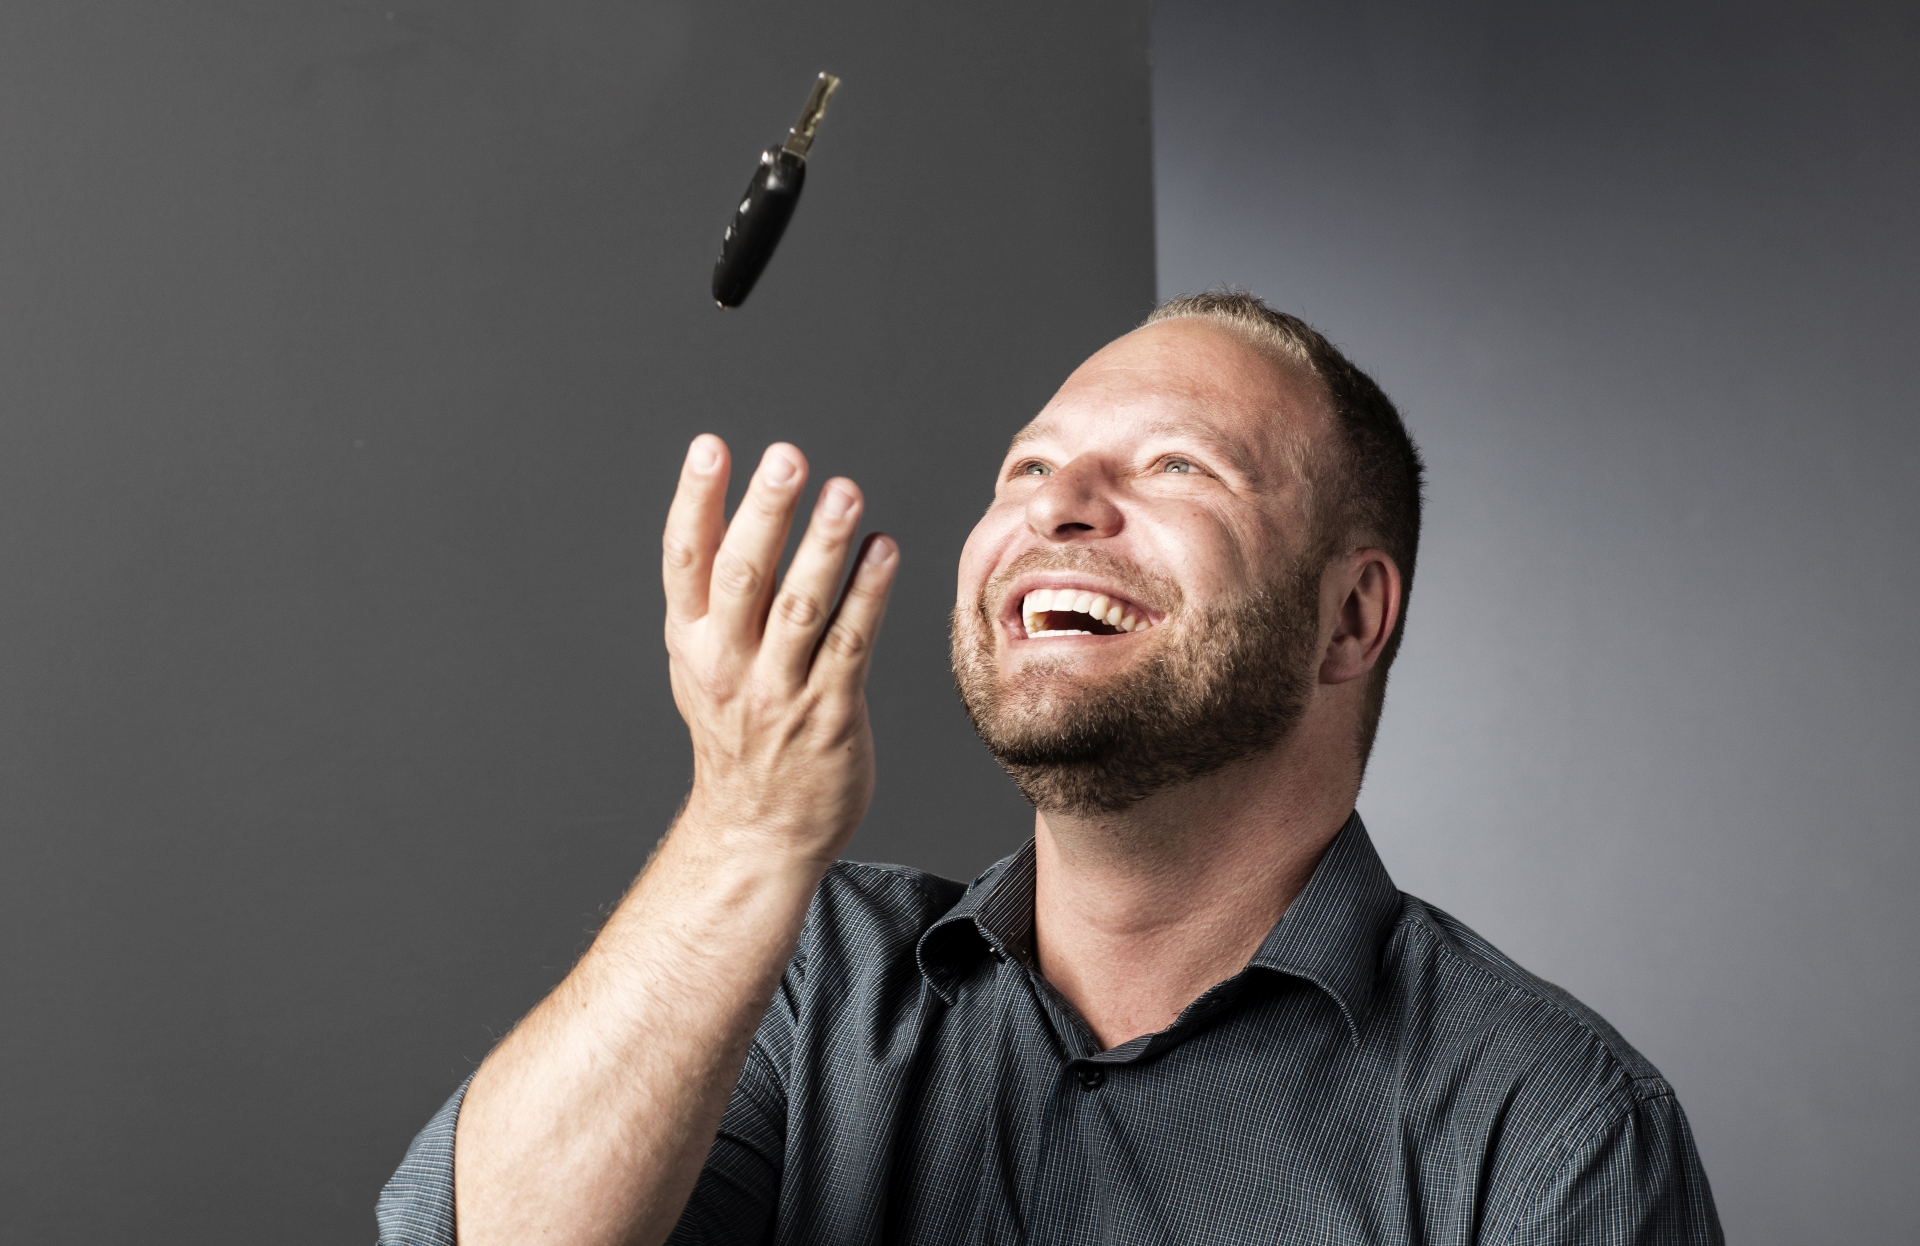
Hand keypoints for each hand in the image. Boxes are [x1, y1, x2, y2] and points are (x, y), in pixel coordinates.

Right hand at [662, 435, 897, 866]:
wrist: (758, 832)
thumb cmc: (739, 734)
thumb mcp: (704, 665)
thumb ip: (719, 597)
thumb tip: (742, 508)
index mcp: (690, 644)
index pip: (685, 560)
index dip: (695, 501)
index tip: (710, 447)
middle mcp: (728, 664)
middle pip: (742, 576)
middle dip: (764, 513)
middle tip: (787, 458)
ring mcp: (778, 691)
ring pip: (800, 607)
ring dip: (823, 545)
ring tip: (845, 490)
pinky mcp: (829, 713)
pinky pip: (851, 644)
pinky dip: (868, 593)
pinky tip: (883, 550)